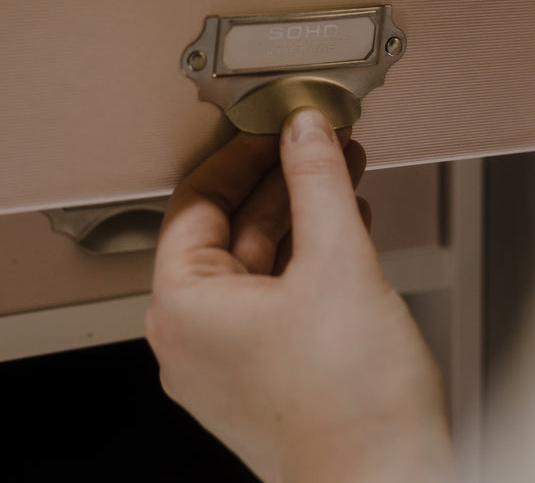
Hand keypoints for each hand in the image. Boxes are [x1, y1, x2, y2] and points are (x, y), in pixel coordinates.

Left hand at [147, 109, 454, 482]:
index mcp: (183, 308)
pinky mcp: (263, 383)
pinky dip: (305, 262)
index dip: (242, 155)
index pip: (196, 202)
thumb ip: (317, 182)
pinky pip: (273, 302)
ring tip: (341, 178)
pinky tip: (343, 233)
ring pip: (256, 267)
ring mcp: (225, 367)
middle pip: (227, 232)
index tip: (274, 126)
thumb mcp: (337, 261)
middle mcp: (192, 341)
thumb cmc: (352, 409)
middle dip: (280, 182)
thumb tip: (305, 133)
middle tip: (317, 143)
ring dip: (300, 218)